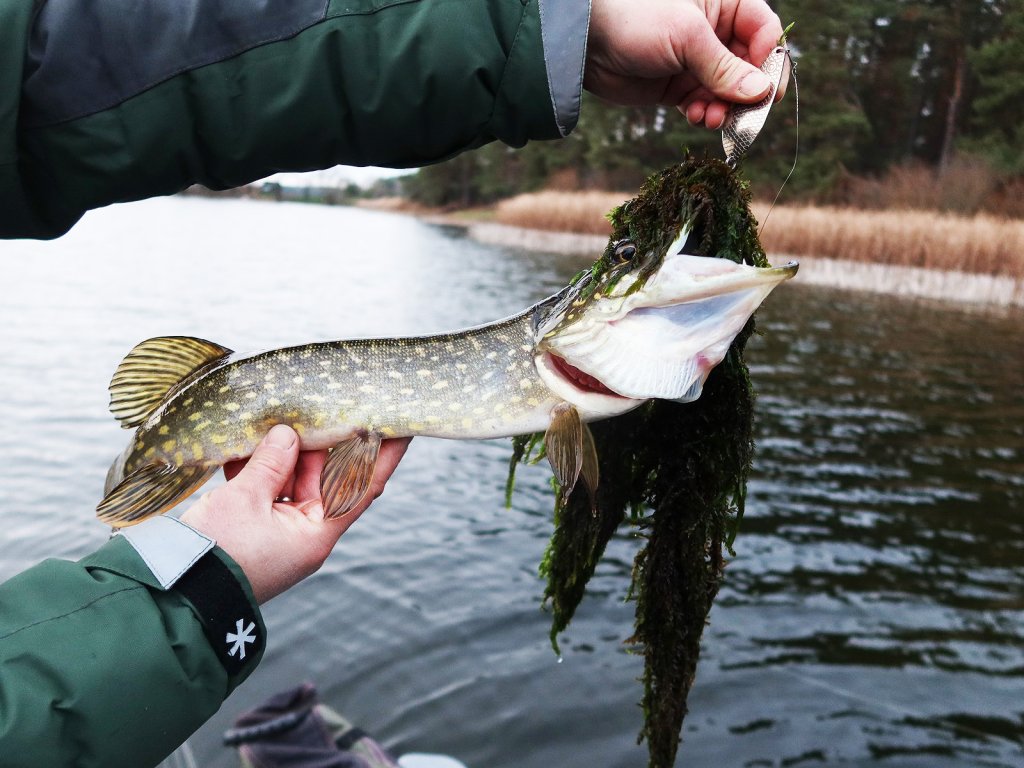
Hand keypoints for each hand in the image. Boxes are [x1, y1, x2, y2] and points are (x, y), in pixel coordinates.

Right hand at [181, 425, 410, 603]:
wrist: (171, 597)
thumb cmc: (214, 552)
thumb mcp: (244, 499)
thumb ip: (270, 462)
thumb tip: (288, 433)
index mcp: (317, 533)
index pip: (363, 485)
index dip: (383, 453)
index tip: (401, 423)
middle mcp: (306, 533)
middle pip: (327, 476)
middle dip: (323, 439)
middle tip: (326, 400)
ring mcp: (280, 531)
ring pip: (294, 479)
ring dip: (286, 450)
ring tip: (283, 412)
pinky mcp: (254, 527)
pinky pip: (266, 490)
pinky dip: (259, 467)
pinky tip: (247, 440)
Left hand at [585, 0, 784, 128]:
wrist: (586, 40)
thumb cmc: (636, 18)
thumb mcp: (687, 38)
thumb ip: (725, 67)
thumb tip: (760, 93)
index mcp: (725, 5)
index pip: (765, 33)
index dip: (769, 62)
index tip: (765, 90)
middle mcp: (715, 32)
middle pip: (749, 68)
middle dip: (745, 94)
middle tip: (742, 116)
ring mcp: (696, 61)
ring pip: (727, 91)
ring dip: (725, 108)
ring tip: (711, 118)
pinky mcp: (677, 85)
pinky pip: (704, 103)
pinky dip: (705, 114)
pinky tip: (697, 117)